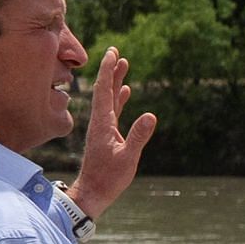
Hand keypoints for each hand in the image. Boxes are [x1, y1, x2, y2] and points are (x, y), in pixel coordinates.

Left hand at [68, 48, 158, 222]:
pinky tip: (126, 91)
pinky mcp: (107, 134)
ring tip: (123, 64)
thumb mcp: (127, 158)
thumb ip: (138, 137)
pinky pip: (113, 110)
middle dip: (110, 69)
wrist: (93, 192)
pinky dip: (119, 98)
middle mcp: (100, 121)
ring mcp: (103, 127)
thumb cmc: (108, 178)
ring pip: (109, 98)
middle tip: (116, 50)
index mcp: (102, 123)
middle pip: (105, 89)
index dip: (107, 70)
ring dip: (115, 81)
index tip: (112, 52)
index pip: (104, 90)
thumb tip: (151, 115)